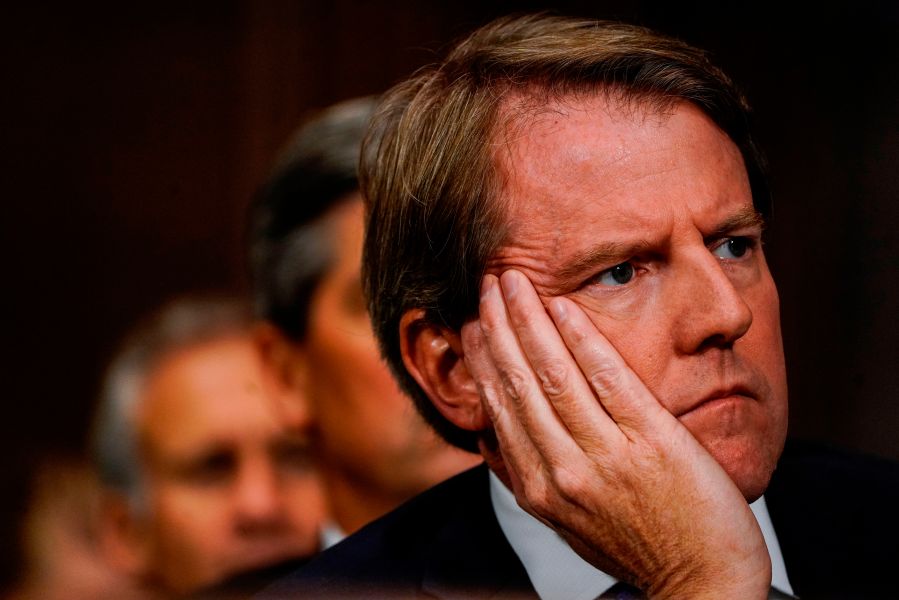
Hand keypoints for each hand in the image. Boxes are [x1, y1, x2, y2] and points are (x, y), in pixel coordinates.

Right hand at [461, 270, 769, 598]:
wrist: (704, 582)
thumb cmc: (639, 548)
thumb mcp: (567, 523)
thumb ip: (531, 478)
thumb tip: (493, 440)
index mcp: (541, 490)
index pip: (500, 410)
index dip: (483, 361)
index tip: (474, 326)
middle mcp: (565, 472)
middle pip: (520, 384)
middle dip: (498, 328)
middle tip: (489, 287)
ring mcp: (608, 456)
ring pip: (554, 375)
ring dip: (528, 321)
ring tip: (513, 284)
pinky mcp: (653, 442)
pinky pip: (608, 379)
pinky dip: (581, 339)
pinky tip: (564, 307)